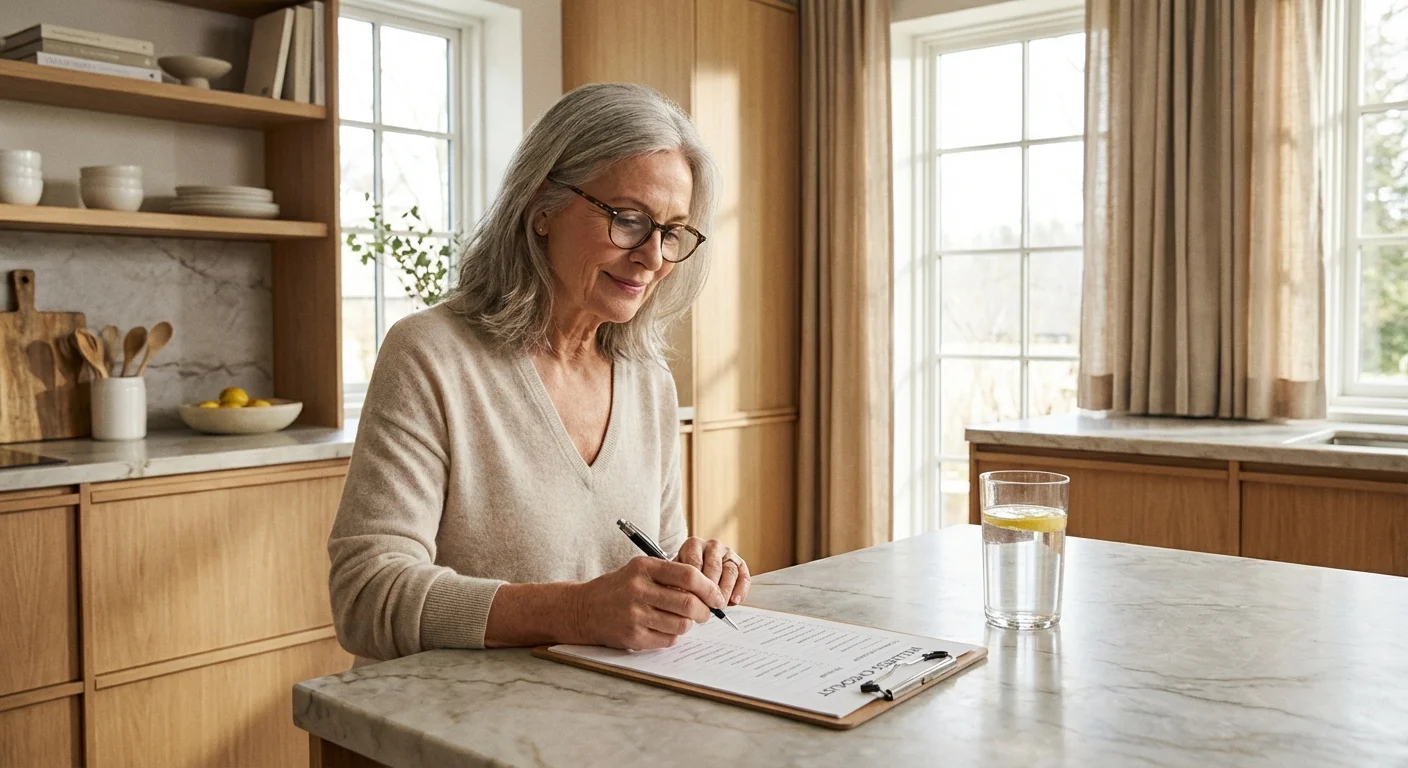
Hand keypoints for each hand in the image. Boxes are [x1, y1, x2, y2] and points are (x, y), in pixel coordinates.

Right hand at [570, 556, 725, 649]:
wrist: (582, 609)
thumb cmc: (617, 589)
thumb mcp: (639, 570)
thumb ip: (669, 575)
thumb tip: (707, 590)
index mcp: (644, 568)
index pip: (688, 575)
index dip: (709, 588)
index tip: (717, 597)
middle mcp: (638, 589)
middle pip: (688, 603)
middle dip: (704, 611)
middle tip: (706, 614)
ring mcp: (634, 614)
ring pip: (681, 624)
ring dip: (688, 625)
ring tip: (682, 620)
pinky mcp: (632, 636)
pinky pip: (667, 639)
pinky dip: (672, 636)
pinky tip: (664, 629)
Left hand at [675, 537, 750, 606]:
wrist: (694, 576)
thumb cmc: (684, 577)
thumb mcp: (677, 577)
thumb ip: (680, 583)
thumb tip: (685, 596)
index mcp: (693, 545)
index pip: (695, 563)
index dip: (695, 584)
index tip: (694, 600)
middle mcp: (712, 546)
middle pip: (714, 568)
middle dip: (711, 590)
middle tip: (708, 605)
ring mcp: (728, 553)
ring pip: (730, 572)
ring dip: (725, 591)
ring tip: (720, 605)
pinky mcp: (740, 563)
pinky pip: (743, 576)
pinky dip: (740, 590)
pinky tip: (734, 601)